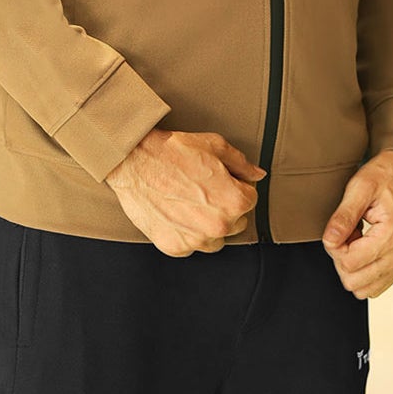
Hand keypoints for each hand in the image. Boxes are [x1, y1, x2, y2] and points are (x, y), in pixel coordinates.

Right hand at [105, 129, 263, 255]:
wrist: (134, 162)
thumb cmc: (172, 152)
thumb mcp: (214, 146)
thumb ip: (241, 164)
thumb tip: (258, 175)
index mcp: (234, 201)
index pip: (251, 199)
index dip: (237, 186)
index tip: (222, 180)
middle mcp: (219, 226)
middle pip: (237, 222)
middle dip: (226, 207)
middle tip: (205, 190)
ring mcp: (196, 240)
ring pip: (216, 239)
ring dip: (209, 225)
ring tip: (191, 203)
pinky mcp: (174, 247)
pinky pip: (191, 245)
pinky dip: (187, 233)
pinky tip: (177, 213)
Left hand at [323, 151, 392, 299]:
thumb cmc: (388, 176)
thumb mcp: (360, 187)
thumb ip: (343, 216)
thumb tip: (330, 241)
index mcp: (392, 235)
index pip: (348, 263)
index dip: (334, 247)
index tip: (339, 228)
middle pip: (354, 280)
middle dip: (343, 258)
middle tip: (348, 233)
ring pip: (364, 288)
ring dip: (353, 267)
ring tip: (357, 240)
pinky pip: (376, 285)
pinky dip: (364, 270)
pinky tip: (365, 247)